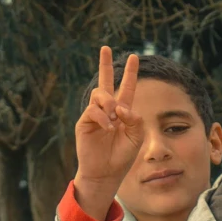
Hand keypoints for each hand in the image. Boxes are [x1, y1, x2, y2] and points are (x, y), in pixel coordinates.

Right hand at [72, 47, 142, 220]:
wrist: (106, 173)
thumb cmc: (122, 156)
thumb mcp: (136, 137)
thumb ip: (135, 120)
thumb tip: (122, 106)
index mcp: (123, 112)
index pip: (126, 88)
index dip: (130, 73)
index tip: (134, 57)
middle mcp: (108, 110)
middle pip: (105, 82)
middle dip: (105, 64)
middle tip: (106, 48)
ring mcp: (95, 115)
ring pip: (99, 95)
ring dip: (109, 101)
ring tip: (116, 115)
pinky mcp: (85, 123)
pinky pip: (93, 111)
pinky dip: (103, 117)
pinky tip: (109, 127)